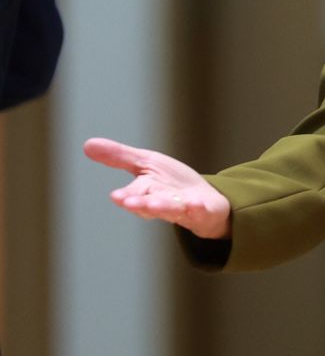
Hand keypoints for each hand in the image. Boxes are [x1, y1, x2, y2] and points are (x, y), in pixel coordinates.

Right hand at [84, 137, 230, 239]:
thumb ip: (120, 157)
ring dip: (163, 206)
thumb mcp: (147, 164)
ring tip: (154, 205)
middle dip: (140, 203)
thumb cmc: (173, 184)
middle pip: (150, 203)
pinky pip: (201, 211)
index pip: (135, 193)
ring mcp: (185, 207)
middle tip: (129, 203)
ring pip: (172, 208)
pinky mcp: (205, 210)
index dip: (127, 195)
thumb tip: (87, 144)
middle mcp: (164, 202)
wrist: (208, 202)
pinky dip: (199, 209)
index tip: (117, 196)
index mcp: (148, 191)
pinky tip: (197, 205)